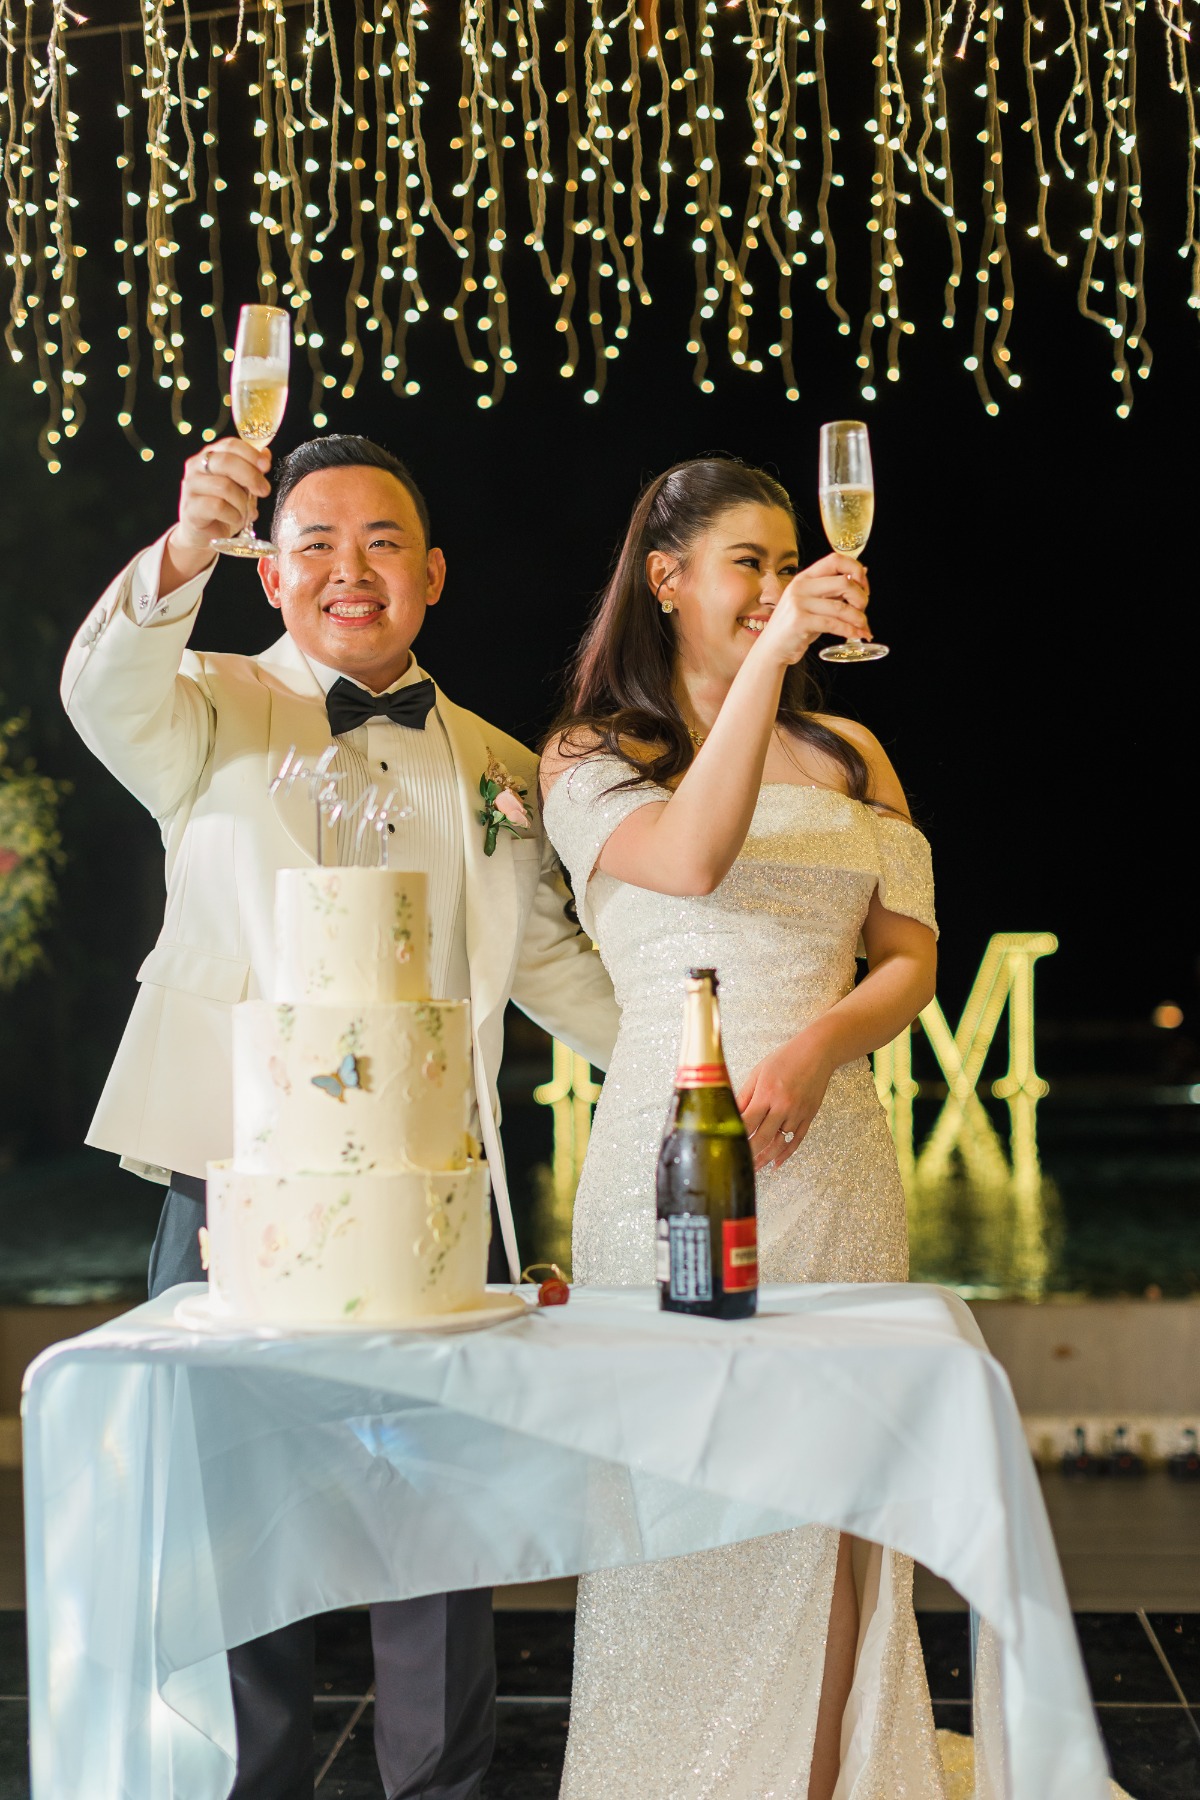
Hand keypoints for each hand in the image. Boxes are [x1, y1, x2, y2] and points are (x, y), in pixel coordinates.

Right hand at [164, 439, 272, 584]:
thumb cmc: (225, 508)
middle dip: (251, 476)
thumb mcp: (242, 487)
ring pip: (224, 486)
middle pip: (227, 461)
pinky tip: (235, 520)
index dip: (251, 454)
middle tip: (264, 490)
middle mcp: (196, 467)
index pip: (230, 445)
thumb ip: (251, 469)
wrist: (205, 535)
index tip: (266, 466)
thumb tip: (266, 453)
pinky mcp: (190, 508)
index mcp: (210, 456)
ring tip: (245, 513)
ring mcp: (191, 486)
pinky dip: (233, 515)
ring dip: (242, 502)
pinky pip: (218, 506)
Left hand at [736, 1030, 834, 1171]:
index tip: (727, 1146)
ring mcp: (798, 1113)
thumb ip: (744, 1095)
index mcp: (767, 1094)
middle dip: (750, 1154)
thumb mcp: (758, 1073)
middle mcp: (783, 1106)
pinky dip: (787, 1154)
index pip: (747, 1122)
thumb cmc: (785, 1059)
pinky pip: (797, 1140)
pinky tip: (777, 1163)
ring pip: (780, 1143)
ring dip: (766, 1157)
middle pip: (763, 1137)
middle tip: (739, 1164)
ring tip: (754, 1168)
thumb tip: (731, 1114)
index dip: (737, 1136)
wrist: (817, 1052)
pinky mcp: (809, 1116)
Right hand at [754, 552, 870, 665]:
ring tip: (863, 627)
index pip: (835, 560)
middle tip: (862, 610)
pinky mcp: (800, 622)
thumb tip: (863, 572)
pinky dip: (849, 631)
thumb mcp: (815, 603)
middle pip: (843, 582)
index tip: (863, 586)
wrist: (773, 648)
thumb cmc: (796, 626)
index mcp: (805, 577)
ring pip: (841, 607)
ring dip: (858, 619)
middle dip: (861, 598)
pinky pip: (833, 625)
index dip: (855, 570)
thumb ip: (835, 589)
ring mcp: (798, 603)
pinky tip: (856, 635)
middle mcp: (801, 586)